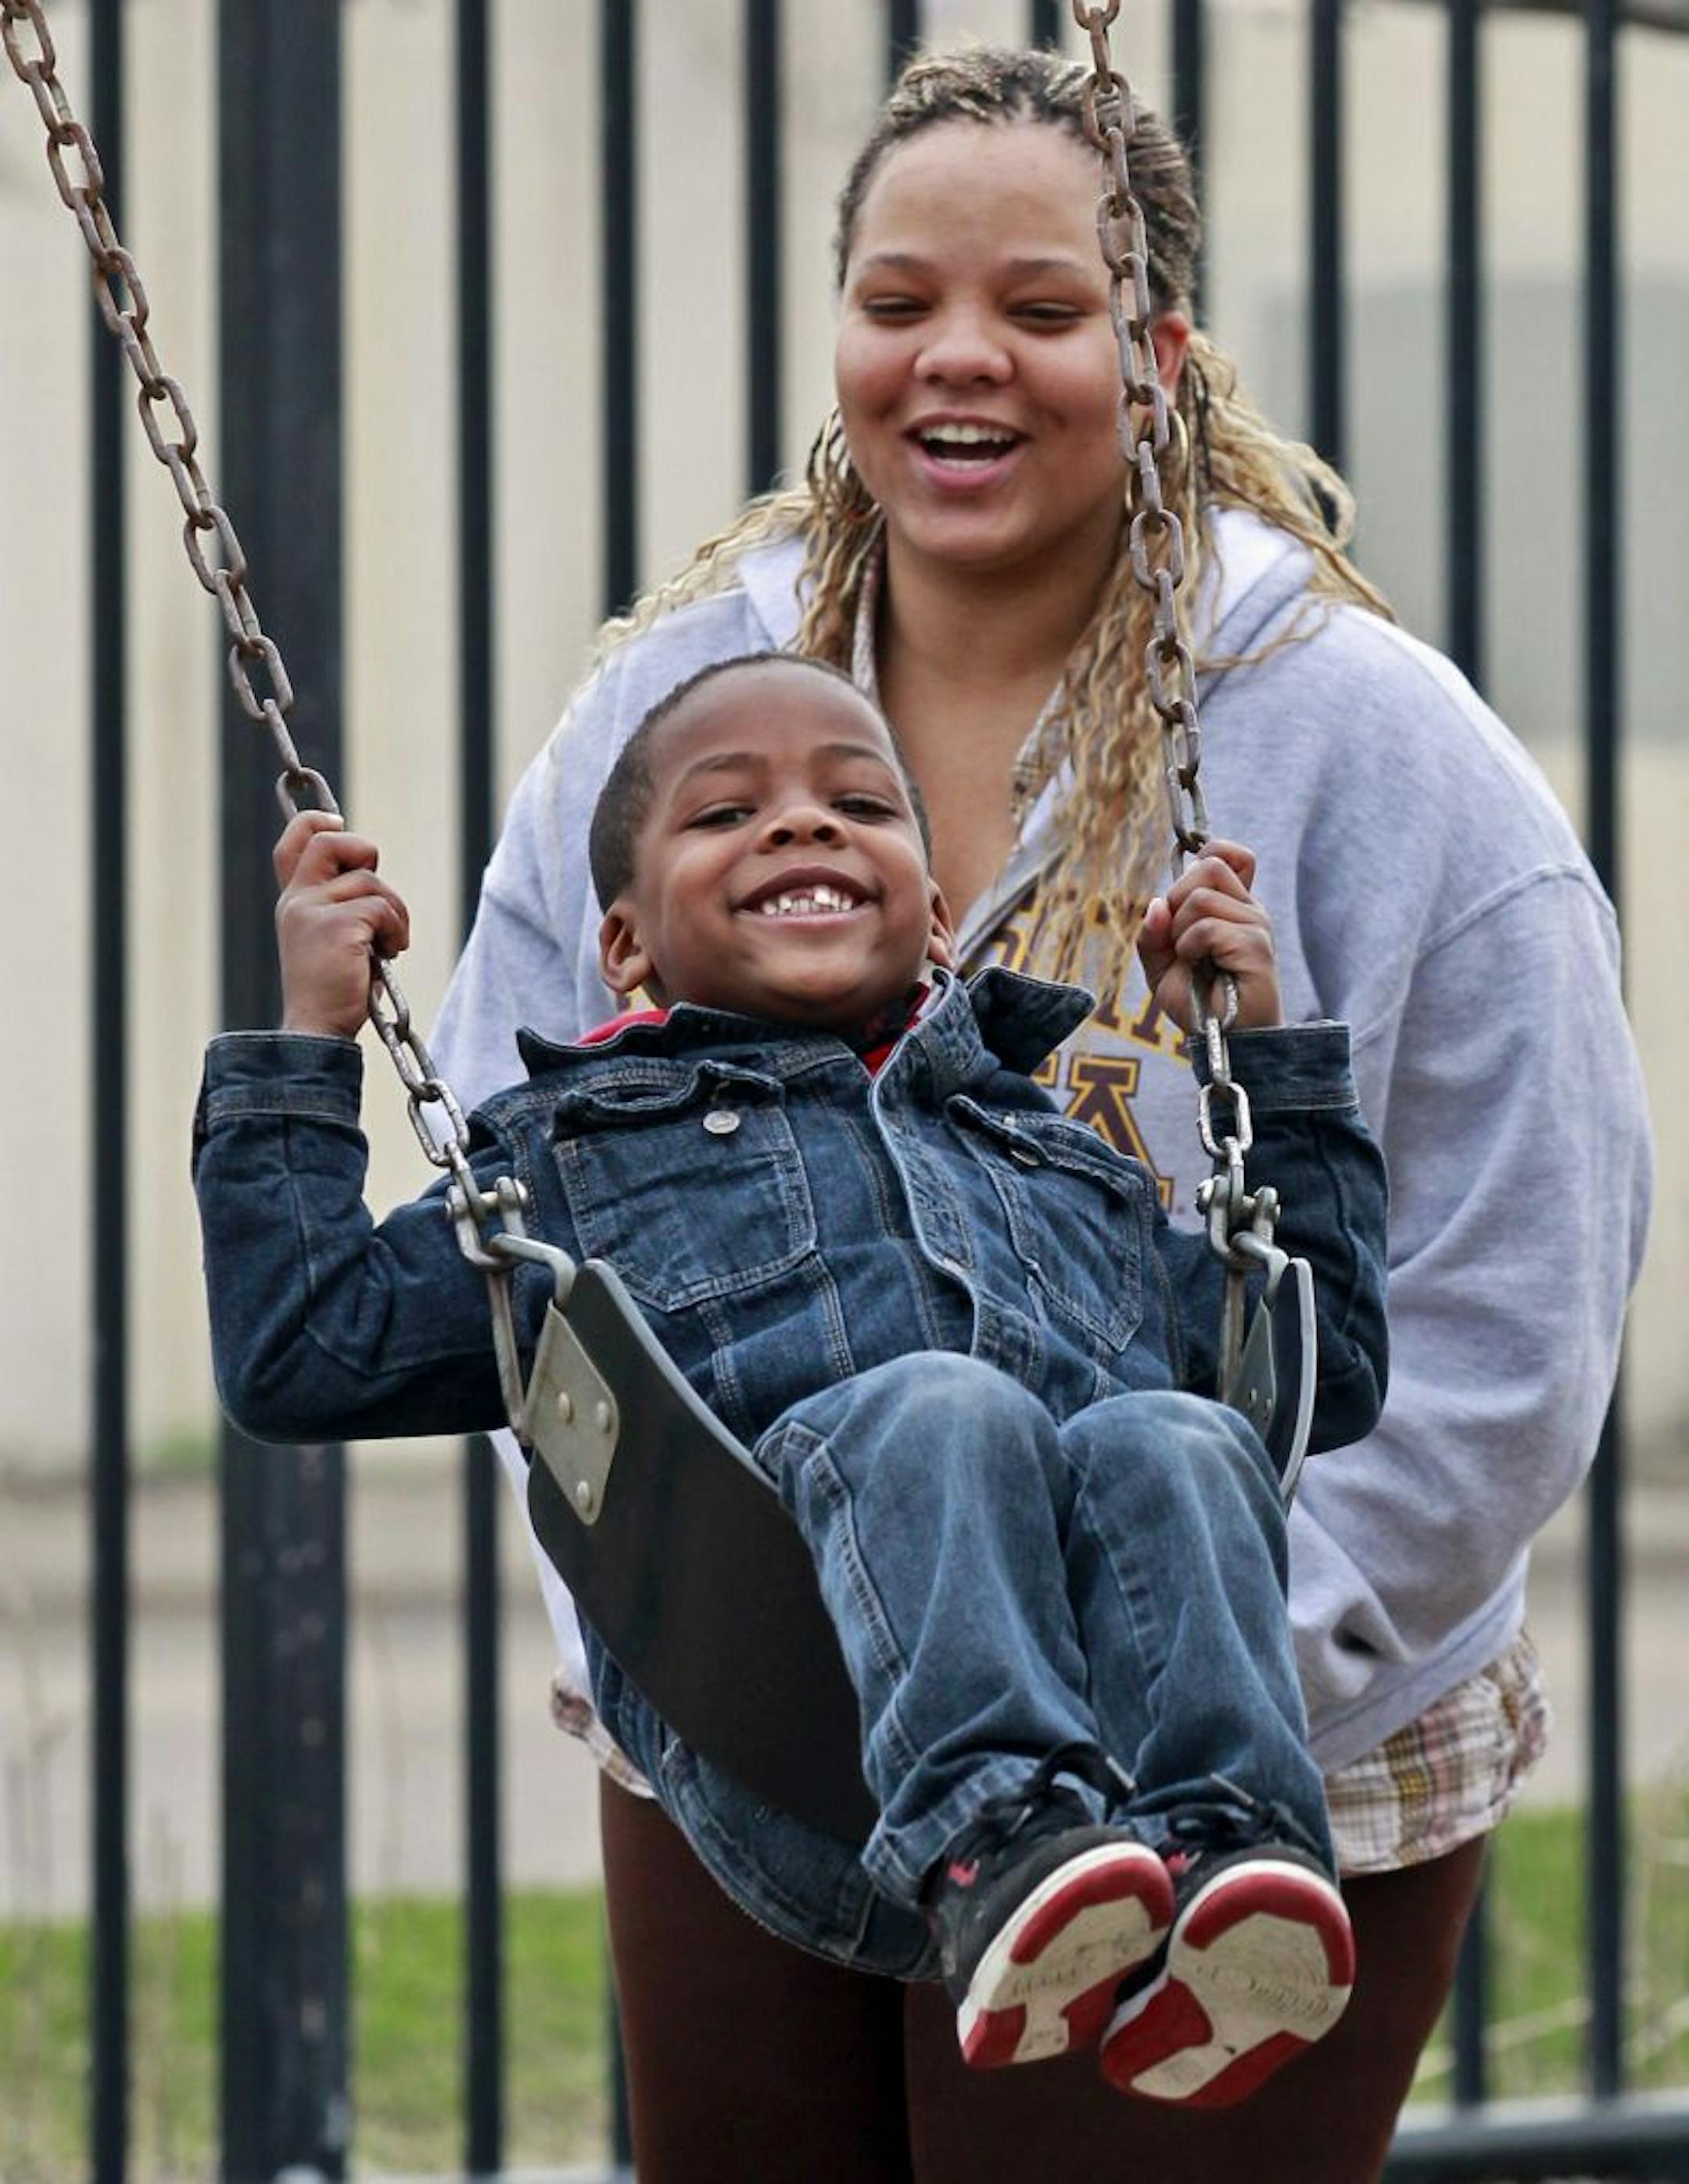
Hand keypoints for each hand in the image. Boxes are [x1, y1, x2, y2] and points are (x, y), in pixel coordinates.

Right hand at [273, 810, 410, 1038]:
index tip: (339, 820)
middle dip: (364, 853)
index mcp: (293, 901)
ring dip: (394, 912)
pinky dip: (396, 930)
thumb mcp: (331, 939)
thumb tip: (370, 873)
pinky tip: (389, 955)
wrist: (317, 1029)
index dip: (317, 821)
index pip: (294, 842)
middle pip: (330, 841)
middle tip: (377, 895)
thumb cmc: (335, 990)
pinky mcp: (336, 926)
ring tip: (388, 945)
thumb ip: (341, 905)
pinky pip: (383, 908)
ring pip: (370, 882)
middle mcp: (296, 900)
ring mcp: (312, 910)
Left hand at [1135, 839, 1281, 1031]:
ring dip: (1180, 933)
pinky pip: (1206, 928)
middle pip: (1208, 865)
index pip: (1228, 854)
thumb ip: (1153, 934)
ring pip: (1200, 897)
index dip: (1205, 856)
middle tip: (1181, 940)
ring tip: (1194, 961)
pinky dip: (1190, 949)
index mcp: (1232, 907)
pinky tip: (1202, 969)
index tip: (1185, 897)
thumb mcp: (1161, 967)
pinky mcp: (1256, 946)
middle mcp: (1249, 910)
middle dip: (1177, 899)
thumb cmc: (1199, 1006)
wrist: (1224, 1044)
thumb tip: (1157, 904)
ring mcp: (1256, 925)